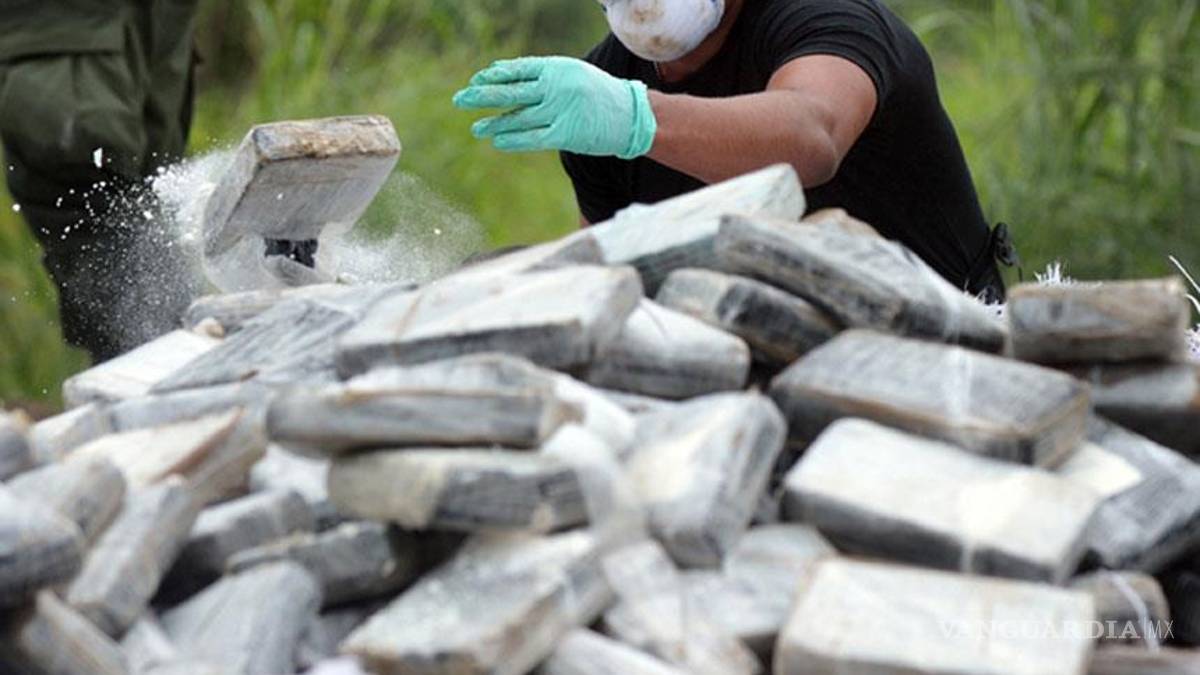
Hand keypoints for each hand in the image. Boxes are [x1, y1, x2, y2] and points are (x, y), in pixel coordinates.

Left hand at [453, 56, 656, 158]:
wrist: (630, 115)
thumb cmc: (596, 93)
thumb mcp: (570, 73)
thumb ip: (538, 74)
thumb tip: (498, 71)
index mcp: (556, 68)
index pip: (516, 71)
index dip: (493, 77)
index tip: (475, 81)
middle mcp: (555, 88)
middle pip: (510, 93)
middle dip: (482, 96)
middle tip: (460, 99)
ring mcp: (559, 111)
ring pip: (517, 118)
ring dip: (494, 124)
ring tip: (476, 128)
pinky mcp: (565, 134)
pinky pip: (532, 138)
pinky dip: (512, 139)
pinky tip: (497, 141)